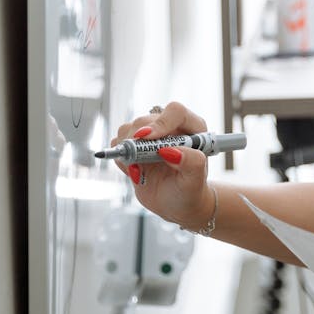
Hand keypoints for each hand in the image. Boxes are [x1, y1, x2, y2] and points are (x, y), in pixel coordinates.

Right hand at [112, 101, 212, 228]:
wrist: (177, 202)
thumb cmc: (190, 190)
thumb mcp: (194, 180)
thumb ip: (191, 163)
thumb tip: (169, 150)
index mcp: (192, 128)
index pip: (175, 112)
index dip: (160, 123)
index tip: (147, 138)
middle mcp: (170, 127)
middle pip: (145, 120)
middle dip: (138, 142)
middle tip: (139, 165)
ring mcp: (151, 135)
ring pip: (128, 129)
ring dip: (128, 150)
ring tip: (142, 170)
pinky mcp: (135, 145)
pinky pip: (118, 143)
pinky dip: (121, 158)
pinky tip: (136, 171)